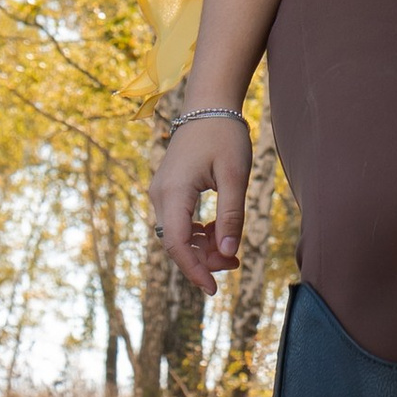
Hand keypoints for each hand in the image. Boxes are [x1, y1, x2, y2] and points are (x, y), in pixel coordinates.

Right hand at [153, 111, 251, 297]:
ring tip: (232, 251)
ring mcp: (163, 193)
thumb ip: (231, 216)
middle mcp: (160, 195)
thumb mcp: (235, 177)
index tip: (213, 290)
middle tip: (236, 263)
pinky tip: (220, 232)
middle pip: (176, 242)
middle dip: (204, 259)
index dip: (193, 269)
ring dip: (203, 247)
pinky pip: (180, 222)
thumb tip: (229, 253)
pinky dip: (199, 233)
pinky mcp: (170, 191)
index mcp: (173, 193)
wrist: (210, 106)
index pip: (176, 243)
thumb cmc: (224, 137)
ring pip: (178, 235)